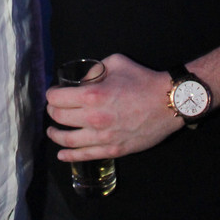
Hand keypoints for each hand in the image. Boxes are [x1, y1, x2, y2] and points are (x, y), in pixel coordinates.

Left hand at [46, 53, 182, 161]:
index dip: (51, 94)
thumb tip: (80, 81)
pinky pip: (85, 156)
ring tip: (52, 131)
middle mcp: (93, 118)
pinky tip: (61, 154)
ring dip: (55, 135)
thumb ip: (94, 70)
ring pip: (68, 140)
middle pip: (59, 117)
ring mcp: (103, 137)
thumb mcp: (115, 63)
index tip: (53, 93)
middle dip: (52, 111)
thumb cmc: (142, 80)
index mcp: (92, 95)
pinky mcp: (113, 150)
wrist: (168, 102)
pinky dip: (69, 156)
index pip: (57, 98)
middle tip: (53, 108)